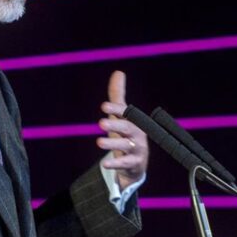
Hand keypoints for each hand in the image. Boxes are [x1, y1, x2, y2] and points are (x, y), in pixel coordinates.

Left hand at [97, 69, 148, 190]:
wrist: (136, 162)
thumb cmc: (127, 134)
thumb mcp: (121, 116)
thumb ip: (118, 96)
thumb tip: (118, 72)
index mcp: (134, 120)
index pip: (125, 113)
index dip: (115, 109)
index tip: (103, 106)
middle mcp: (138, 133)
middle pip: (127, 128)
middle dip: (115, 125)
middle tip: (100, 122)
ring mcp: (137, 149)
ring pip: (126, 145)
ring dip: (112, 144)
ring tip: (99, 142)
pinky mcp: (134, 163)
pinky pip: (125, 163)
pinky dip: (115, 164)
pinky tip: (104, 164)